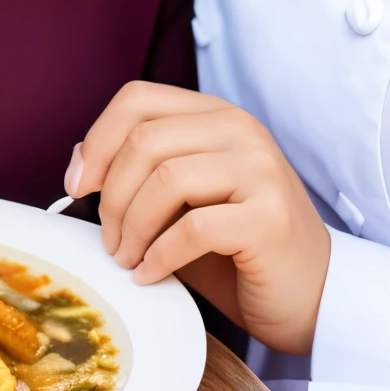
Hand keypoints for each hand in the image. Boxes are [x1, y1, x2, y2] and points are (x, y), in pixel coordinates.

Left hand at [65, 81, 330, 354]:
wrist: (312, 292)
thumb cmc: (237, 248)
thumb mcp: (183, 200)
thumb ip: (140, 173)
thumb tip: (79, 164)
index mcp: (216, 115)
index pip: (138, 98)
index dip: (97, 140)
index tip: (77, 187)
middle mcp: (240, 130)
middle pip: (145, 139)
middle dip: (111, 195)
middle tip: (109, 240)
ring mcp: (260, 169)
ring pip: (166, 178)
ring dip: (132, 227)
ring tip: (128, 259)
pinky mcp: (268, 216)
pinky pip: (193, 228)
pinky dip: (159, 256)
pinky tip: (151, 275)